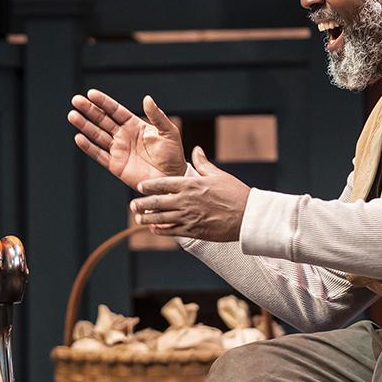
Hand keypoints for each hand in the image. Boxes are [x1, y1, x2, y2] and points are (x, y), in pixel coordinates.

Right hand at [69, 89, 185, 189]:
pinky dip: (88, 147)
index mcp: (134, 125)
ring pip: (97, 135)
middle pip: (102, 120)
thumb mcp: (168, 132)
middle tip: (75, 100)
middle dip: (89, 110)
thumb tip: (147, 98)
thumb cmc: (172, 154)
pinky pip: (99, 155)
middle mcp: (123, 136)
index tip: (91, 94)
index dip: (103, 102)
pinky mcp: (115, 165)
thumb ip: (157, 116)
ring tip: (72, 116)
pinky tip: (79, 138)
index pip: (115, 110)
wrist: (171, 178)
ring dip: (84, 126)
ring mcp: (118, 150)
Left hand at [131, 147, 252, 241]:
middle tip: (133, 205)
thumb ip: (203, 163)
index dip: (149, 185)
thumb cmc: (235, 194)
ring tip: (138, 218)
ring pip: (161, 219)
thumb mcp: (219, 175)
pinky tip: (153, 229)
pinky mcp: (193, 231)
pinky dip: (160, 231)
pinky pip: (171, 231)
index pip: (163, 183)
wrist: (248, 216)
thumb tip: (197, 149)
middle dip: (142, 204)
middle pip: (157, 202)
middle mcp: (186, 200)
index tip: (140, 186)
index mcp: (191, 184)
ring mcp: (188, 217)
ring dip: (147, 219)